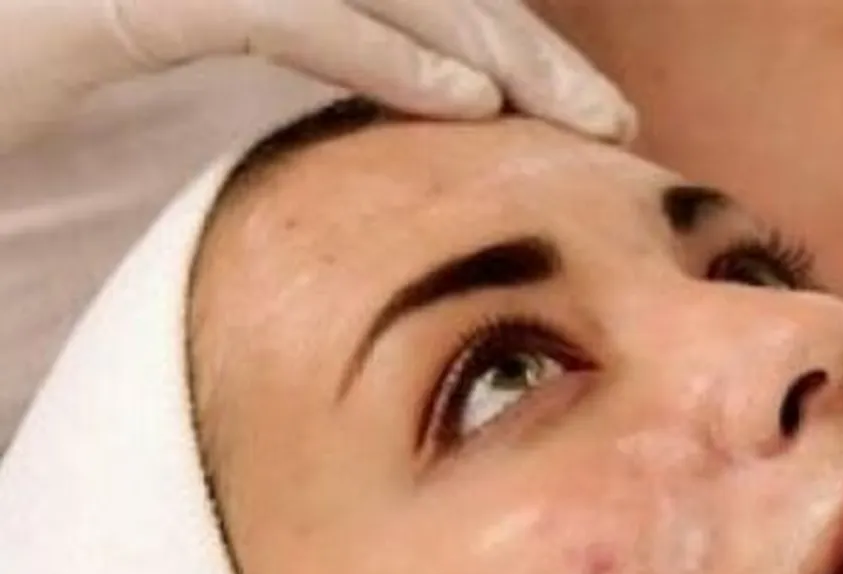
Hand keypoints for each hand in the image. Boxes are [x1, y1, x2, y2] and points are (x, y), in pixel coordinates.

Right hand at [1, 0, 633, 146]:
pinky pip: (293, 14)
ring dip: (497, 55)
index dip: (501, 45)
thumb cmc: (19, 53)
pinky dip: (387, 54)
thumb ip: (276, 61)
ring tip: (583, 119)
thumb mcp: (166, 50)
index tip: (574, 112)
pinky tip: (469, 109)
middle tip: (614, 118)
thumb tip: (375, 120)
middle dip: (529, 50)